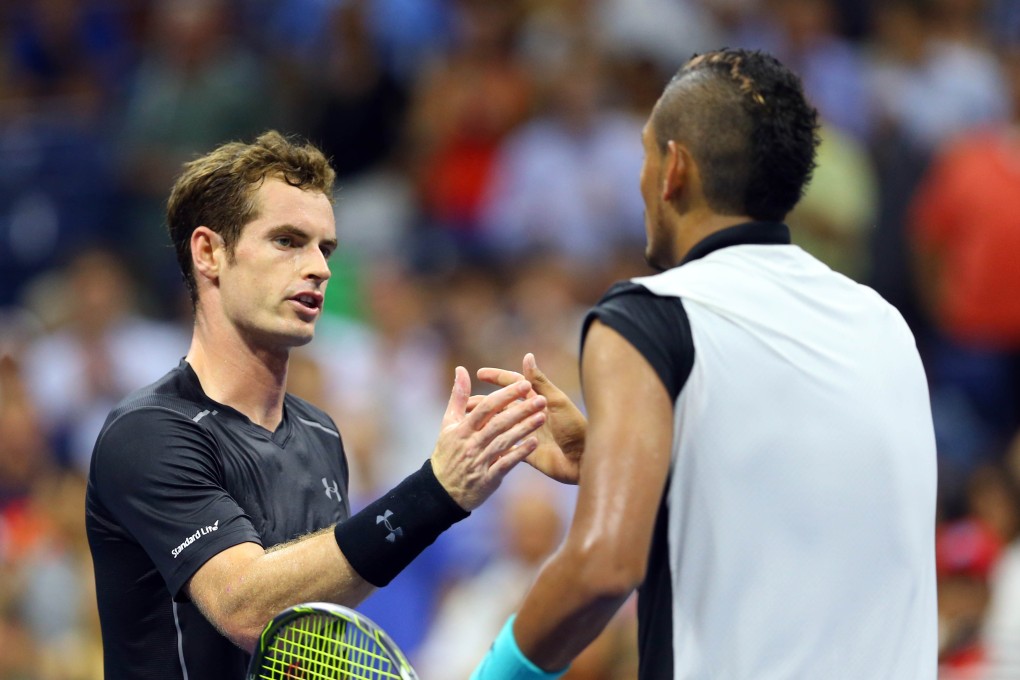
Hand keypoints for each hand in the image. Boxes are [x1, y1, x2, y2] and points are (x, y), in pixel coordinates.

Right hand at [431, 366, 546, 510]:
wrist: (441, 492)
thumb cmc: (447, 453)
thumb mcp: (448, 424)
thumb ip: (458, 397)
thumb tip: (461, 370)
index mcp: (463, 428)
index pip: (486, 407)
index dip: (505, 395)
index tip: (524, 383)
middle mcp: (471, 443)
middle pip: (498, 423)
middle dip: (520, 410)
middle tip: (541, 399)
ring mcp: (479, 461)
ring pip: (504, 441)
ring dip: (524, 428)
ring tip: (542, 416)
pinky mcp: (487, 478)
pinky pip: (506, 464)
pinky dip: (519, 453)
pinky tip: (534, 443)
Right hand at [476, 353, 585, 483]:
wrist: (584, 459)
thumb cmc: (575, 428)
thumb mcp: (556, 402)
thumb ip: (540, 382)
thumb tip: (527, 356)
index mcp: (537, 399)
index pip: (513, 384)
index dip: (497, 377)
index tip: (479, 373)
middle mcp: (530, 415)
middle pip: (502, 406)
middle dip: (484, 403)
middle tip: (465, 404)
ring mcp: (527, 433)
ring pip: (500, 425)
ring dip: (485, 423)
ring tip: (467, 424)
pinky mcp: (527, 453)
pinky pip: (506, 445)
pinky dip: (493, 442)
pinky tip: (479, 444)